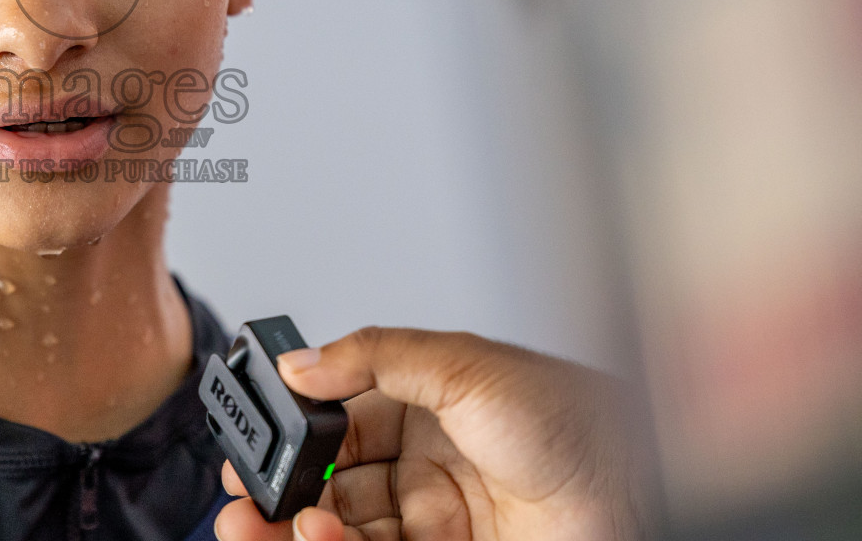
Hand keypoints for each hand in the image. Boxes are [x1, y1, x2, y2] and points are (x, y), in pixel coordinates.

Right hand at [213, 327, 646, 540]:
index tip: (253, 438)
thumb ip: (373, 356)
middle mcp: (427, 465)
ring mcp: (436, 522)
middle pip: (330, 481)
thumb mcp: (465, 364)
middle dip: (280, 487)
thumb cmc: (578, 420)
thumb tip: (298, 362)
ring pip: (342, 527)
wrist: (638, 493)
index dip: (293, 431)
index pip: (339, 420)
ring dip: (296, 524)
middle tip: (241, 493)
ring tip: (259, 521)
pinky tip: (313, 532)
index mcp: (428, 405)